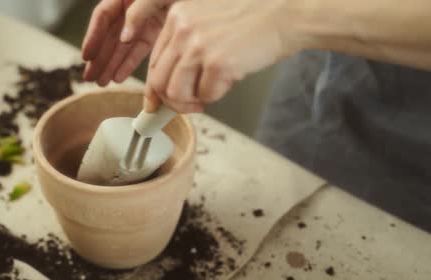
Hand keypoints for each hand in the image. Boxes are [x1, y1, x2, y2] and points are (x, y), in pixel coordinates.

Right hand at [82, 0, 180, 85]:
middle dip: (100, 57)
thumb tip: (123, 36)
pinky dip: (130, 63)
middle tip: (91, 77)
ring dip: (112, 63)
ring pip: (123, 44)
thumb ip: (138, 11)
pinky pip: (140, 49)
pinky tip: (120, 76)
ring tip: (102, 82)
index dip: (93, 37)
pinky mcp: (158, 30)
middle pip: (110, 34)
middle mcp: (133, 7)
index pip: (103, 17)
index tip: (87, 56)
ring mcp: (146, 19)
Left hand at [146, 0, 299, 112]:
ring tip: (205, 99)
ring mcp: (199, 46)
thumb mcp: (206, 18)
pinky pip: (205, 95)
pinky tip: (227, 83)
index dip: (157, 87)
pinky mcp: (218, 63)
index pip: (154, 61)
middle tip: (188, 105)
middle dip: (171, 101)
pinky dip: (215, 96)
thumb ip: (184, 43)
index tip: (159, 101)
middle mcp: (183, 29)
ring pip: (176, 92)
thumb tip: (166, 84)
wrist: (286, 14)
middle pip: (159, 80)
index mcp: (177, 16)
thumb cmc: (253, 18)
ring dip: (190, 102)